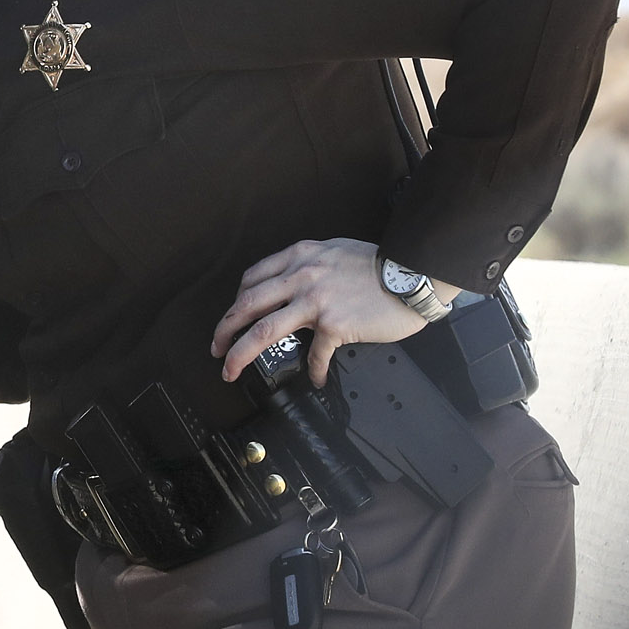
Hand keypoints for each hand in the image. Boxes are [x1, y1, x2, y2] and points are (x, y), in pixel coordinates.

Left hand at [208, 237, 429, 386]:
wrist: (412, 274)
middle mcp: (300, 277)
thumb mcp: (334, 250)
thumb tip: (292, 282)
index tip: (231, 318)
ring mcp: (315, 302)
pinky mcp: (334, 325)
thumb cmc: (379, 264)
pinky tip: (317, 378)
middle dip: (224, 330)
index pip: (251, 280)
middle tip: (216, 348)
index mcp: (299, 258)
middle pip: (246, 306)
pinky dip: (314, 370)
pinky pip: (315, 354)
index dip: (235, 302)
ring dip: (241, 354)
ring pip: (263, 331)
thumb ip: (309, 264)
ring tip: (233, 370)